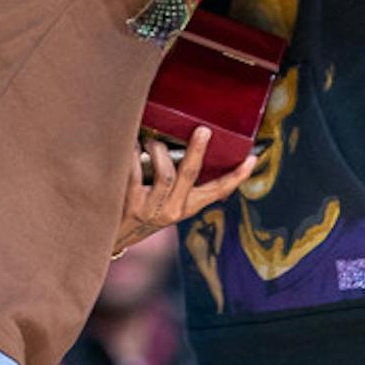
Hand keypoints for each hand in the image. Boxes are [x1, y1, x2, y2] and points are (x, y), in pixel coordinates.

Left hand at [112, 127, 255, 255]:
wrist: (112, 234)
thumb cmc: (142, 205)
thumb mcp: (166, 198)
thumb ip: (177, 176)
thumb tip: (183, 137)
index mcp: (188, 206)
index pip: (218, 190)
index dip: (237, 176)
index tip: (252, 159)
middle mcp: (174, 210)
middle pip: (191, 175)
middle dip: (198, 150)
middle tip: (203, 130)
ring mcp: (153, 209)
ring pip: (165, 172)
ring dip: (157, 148)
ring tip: (149, 140)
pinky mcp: (131, 205)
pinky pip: (135, 171)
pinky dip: (133, 154)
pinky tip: (131, 146)